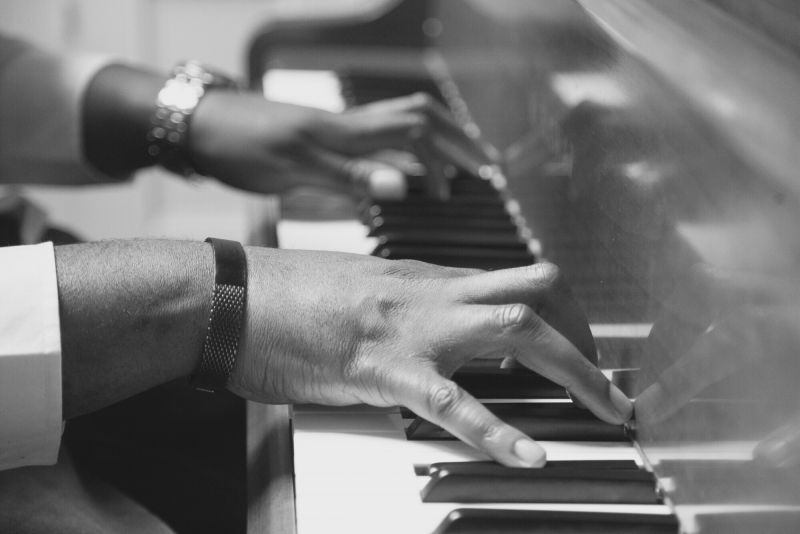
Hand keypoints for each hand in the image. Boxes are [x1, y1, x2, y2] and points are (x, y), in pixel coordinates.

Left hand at [189, 92, 496, 198]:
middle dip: (456, 140)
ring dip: (434, 142)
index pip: (416, 133)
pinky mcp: (327, 136)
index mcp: (347, 133)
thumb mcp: (293, 169)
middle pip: (419, 118)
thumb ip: (349, 176)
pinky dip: (403, 151)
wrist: (201, 124)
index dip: (447, 157)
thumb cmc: (241, 146)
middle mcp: (350, 125)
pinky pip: (379, 137)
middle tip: (486, 166)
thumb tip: (404, 185)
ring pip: (401, 123)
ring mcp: (339, 128)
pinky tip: (407, 170)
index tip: (463, 187)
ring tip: (457, 169)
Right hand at [229, 250, 632, 466]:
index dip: (560, 311)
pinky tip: (530, 456)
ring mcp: (413, 327)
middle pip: (536, 293)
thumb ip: (407, 303)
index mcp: (426, 277)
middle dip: (585, 337)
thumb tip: (436, 326)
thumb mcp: (361, 290)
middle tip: (608, 386)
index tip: (577, 344)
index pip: (515, 280)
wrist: (230, 295)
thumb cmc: (285, 296)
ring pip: (518, 329)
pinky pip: (455, 400)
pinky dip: (498, 430)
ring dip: (574, 370)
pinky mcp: (383, 368)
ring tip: (608, 413)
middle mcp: (432, 293)